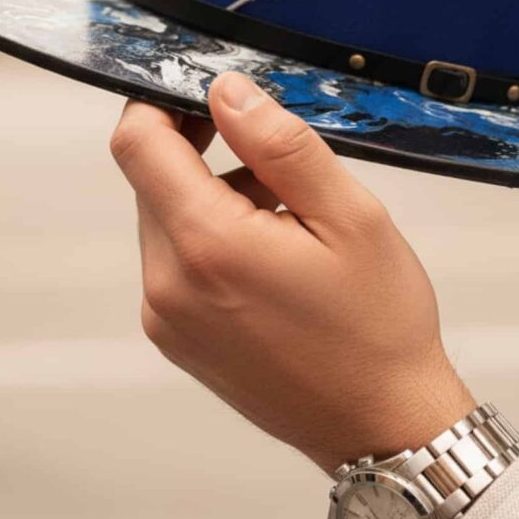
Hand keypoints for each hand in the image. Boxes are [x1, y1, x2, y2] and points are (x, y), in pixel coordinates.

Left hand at [110, 71, 475, 473]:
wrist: (381, 427)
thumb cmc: (377, 326)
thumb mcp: (349, 216)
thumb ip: (280, 146)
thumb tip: (227, 91)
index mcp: (206, 245)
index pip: (137, 144)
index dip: (161, 101)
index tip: (205, 92)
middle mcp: (167, 285)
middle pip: (150, 180)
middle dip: (199, 149)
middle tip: (270, 154)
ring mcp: (166, 318)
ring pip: (164, 218)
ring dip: (211, 194)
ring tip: (287, 214)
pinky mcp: (175, 338)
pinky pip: (174, 261)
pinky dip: (210, 236)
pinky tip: (272, 253)